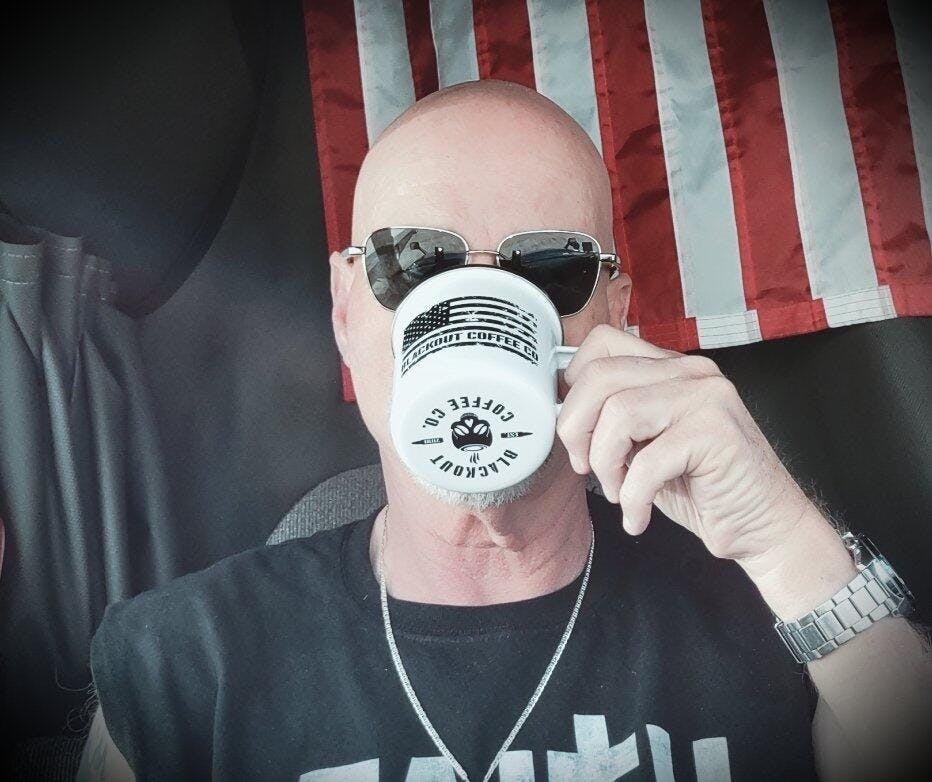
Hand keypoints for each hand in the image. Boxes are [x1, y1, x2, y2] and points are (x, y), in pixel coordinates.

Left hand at [557, 324, 816, 564]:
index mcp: (670, 368)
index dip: (573, 384)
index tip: (574, 427)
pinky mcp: (716, 432)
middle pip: (601, 376)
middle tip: (584, 466)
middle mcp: (690, 372)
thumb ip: (614, 419)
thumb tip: (564, 415)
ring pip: (619, 412)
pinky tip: (638, 515)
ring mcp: (707, 397)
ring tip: (618, 491)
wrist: (762, 524)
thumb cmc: (701, 487)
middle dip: (576, 428)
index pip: (602, 343)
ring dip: (605, 463)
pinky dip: (632, 497)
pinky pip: (647, 460)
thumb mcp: (645, 444)